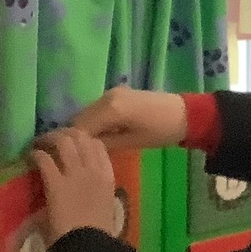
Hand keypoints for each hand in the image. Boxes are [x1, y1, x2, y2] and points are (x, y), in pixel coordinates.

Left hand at [31, 128, 119, 243]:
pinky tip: (30, 156)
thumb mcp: (105, 207)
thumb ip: (97, 192)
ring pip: (63, 141)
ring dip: (48, 138)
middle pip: (80, 136)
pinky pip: (44, 158)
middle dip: (64, 133)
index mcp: (108, 177)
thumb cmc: (97, 234)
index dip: (82, 139)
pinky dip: (35, 154)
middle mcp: (93, 170)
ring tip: (39, 143)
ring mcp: (75, 174)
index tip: (72, 143)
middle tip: (52, 139)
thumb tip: (85, 189)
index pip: (97, 145)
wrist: (87, 247)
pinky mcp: (55, 183)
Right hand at [71, 86, 187, 151]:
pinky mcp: (116, 94)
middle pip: (80, 118)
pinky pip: (97, 109)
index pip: (80, 127)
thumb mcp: (133, 142)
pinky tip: (98, 136)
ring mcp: (111, 93)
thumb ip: (106, 143)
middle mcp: (106, 97)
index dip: (71, 143)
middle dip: (75, 136)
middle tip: (73, 156)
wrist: (184, 113)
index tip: (66, 158)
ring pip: (87, 113)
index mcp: (111, 108)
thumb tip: (85, 149)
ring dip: (84, 129)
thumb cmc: (161, 131)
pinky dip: (93, 122)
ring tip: (84, 148)